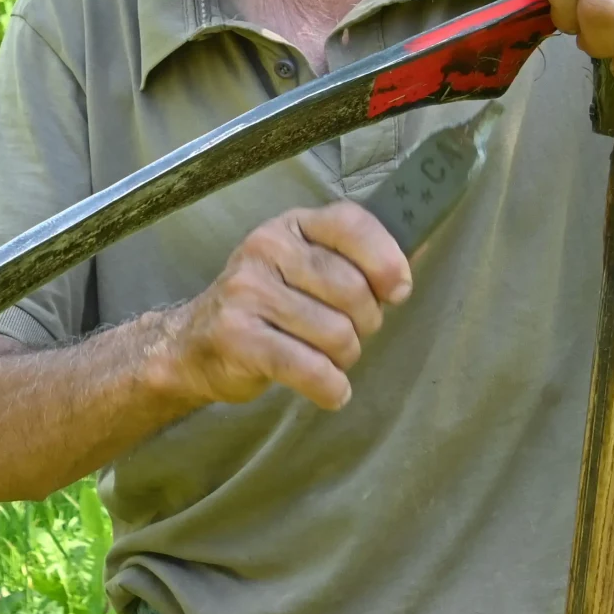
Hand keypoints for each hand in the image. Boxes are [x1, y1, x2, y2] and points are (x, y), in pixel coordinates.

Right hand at [152, 203, 411, 411]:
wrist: (193, 345)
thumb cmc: (269, 307)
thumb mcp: (307, 268)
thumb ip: (358, 259)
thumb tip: (420, 249)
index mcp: (291, 226)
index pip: (351, 223)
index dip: (386, 258)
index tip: (398, 290)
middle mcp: (265, 249)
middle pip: (352, 288)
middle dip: (365, 323)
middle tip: (348, 334)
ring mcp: (247, 293)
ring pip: (336, 333)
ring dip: (345, 358)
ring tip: (327, 358)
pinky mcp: (238, 338)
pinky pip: (308, 367)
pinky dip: (330, 387)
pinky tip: (330, 390)